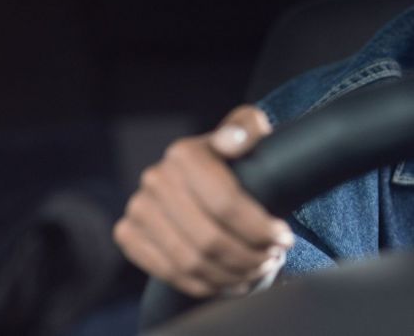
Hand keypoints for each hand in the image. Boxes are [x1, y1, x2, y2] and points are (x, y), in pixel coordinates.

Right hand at [114, 105, 293, 296]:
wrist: (201, 173)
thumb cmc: (235, 154)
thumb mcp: (247, 131)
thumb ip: (247, 127)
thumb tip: (232, 140)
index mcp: (184, 154)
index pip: (226, 204)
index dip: (259, 228)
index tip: (284, 238)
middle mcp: (155, 179)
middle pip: (209, 239)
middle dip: (249, 257)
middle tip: (274, 259)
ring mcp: (138, 209)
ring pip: (190, 262)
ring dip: (231, 275)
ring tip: (258, 271)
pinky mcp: (128, 234)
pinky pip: (168, 273)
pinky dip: (204, 285)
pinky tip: (232, 282)